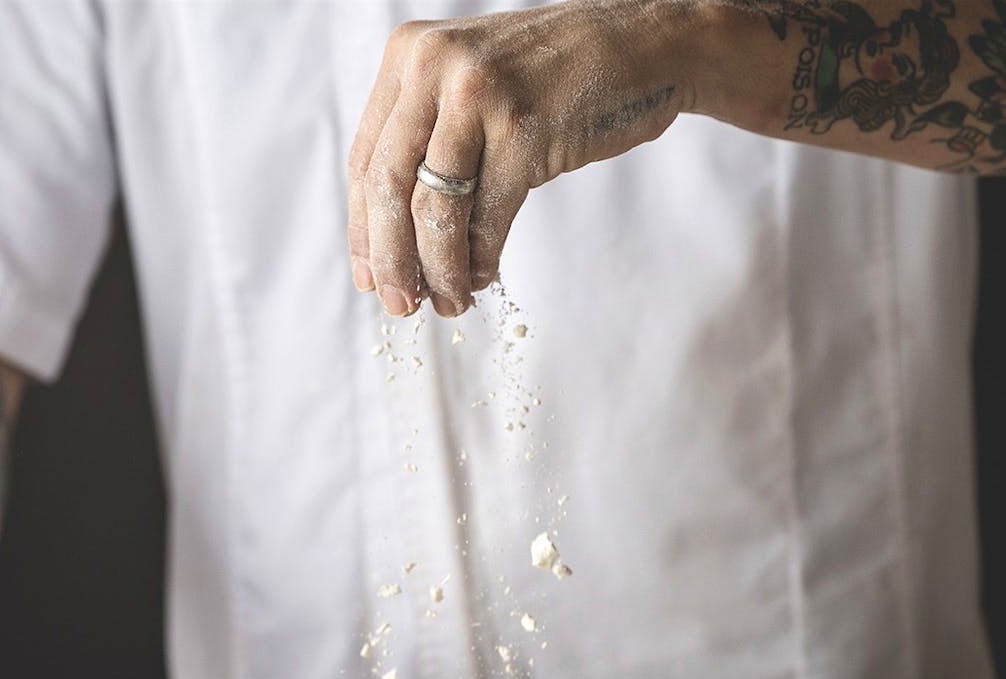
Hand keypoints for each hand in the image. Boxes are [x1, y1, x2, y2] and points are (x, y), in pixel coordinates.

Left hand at [347, 1, 699, 316]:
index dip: (362, 229)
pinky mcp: (524, 128)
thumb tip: (390, 238)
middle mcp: (435, 66)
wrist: (643, 45)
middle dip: (391, 259)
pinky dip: (480, 257)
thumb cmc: (555, 75)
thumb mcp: (471, 84)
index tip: (367, 277)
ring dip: (438, 268)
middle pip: (388, 185)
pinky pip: (488, 214)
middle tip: (399, 305)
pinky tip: (480, 279)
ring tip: (446, 304)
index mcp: (409, 54)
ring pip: (435, 206)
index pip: (366, 159)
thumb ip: (427, 136)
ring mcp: (479, 95)